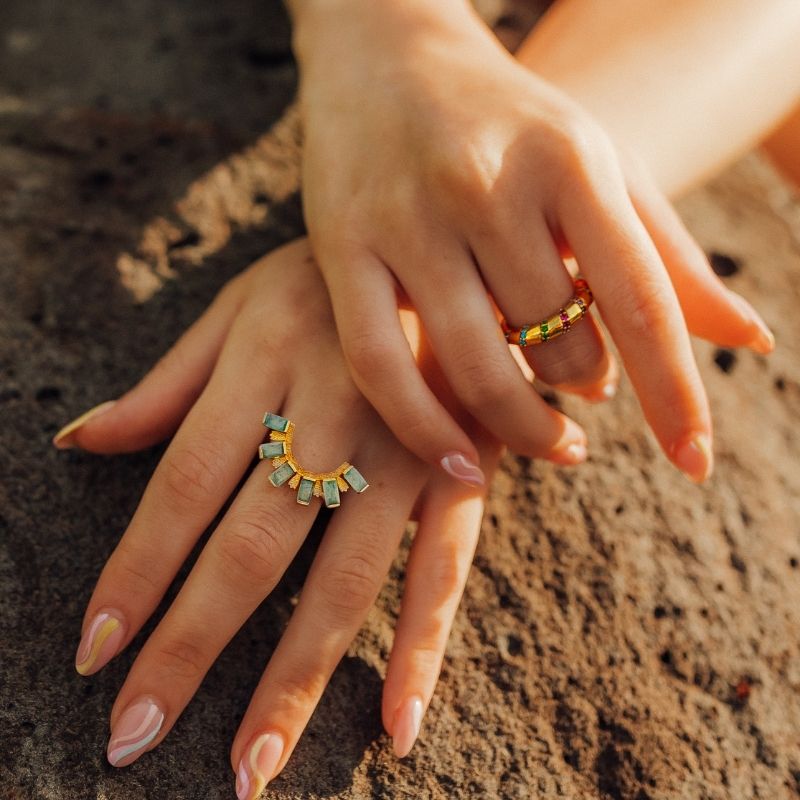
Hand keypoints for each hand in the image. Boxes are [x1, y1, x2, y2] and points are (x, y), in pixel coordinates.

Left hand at [58, 240, 500, 794]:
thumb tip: (79, 441)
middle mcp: (331, 410)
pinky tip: (395, 724)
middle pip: (253, 544)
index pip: (184, 483)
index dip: (136, 570)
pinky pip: (445, 565)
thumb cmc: (331, 280)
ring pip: (345, 573)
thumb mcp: (242, 302)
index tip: (93, 653)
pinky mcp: (465, 470)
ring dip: (296, 674)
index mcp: (264, 359)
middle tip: (136, 738)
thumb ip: (168, 380)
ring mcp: (407, 446)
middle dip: (192, 645)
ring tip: (253, 766)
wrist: (454, 249)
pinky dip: (421, 644)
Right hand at [292, 0, 773, 482]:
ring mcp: (407, 218)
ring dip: (525, 425)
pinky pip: (383, 366)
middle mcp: (487, 184)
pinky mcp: (342, 248)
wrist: (387, 56)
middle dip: (587, 386)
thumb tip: (751, 341)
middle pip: (559, 344)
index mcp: (570, 158)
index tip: (695, 462)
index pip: (640, 300)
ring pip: (479, 367)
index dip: (675, 393)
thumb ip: (670, 258)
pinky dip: (425, 431)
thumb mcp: (601, 167)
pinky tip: (461, 463)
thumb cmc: (510, 125)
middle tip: (585, 383)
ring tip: (548, 434)